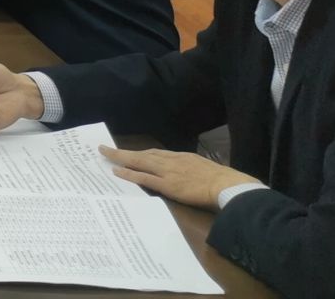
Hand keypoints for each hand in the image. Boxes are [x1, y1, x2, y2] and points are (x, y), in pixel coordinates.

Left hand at [98, 146, 260, 208]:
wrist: (228, 185)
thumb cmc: (223, 180)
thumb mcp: (205, 168)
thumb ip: (194, 170)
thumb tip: (190, 175)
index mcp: (182, 157)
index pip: (157, 153)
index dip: (142, 153)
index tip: (131, 152)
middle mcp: (172, 160)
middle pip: (143, 154)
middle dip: (124, 152)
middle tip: (106, 149)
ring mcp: (168, 172)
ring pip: (139, 161)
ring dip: (121, 158)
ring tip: (106, 155)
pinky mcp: (167, 185)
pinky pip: (144, 177)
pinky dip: (129, 173)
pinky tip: (117, 171)